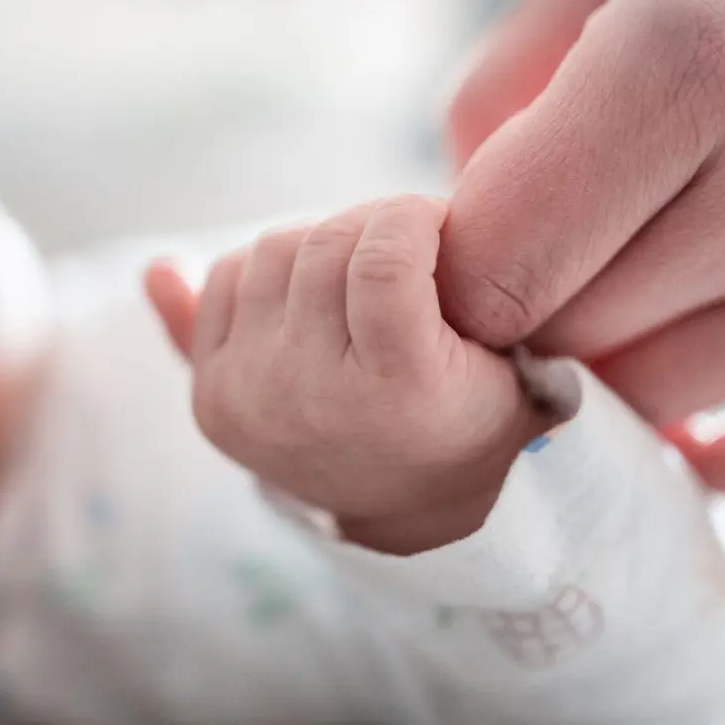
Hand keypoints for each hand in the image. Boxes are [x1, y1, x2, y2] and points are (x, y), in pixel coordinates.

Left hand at [147, 196, 545, 554]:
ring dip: (323, 242)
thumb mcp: (513, 368)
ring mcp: (252, 395)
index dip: (411, 217)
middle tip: (403, 244)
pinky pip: (226, 279)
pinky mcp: (212, 395)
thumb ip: (478, 292)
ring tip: (360, 276)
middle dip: (372, 222)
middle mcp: (312, 395)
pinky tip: (313, 299)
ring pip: (273, 249)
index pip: (384, 262)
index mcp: (399, 389)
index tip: (435, 223)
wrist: (406, 507)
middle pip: (325, 245)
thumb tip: (243, 247)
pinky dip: (272, 269)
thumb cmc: (466, 418)